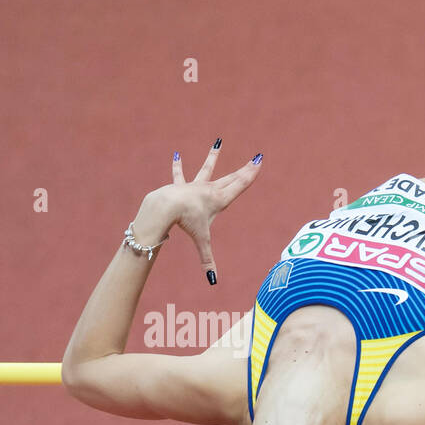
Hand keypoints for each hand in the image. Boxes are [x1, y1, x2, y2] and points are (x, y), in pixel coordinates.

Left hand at [138, 139, 263, 283]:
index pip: (239, 185)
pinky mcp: (180, 185)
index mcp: (219, 200)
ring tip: (217, 143)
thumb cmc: (186, 222)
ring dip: (213, 157)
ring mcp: (195, 185)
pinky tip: (177, 156)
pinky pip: (180, 175)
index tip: (258, 162)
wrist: (165, 206)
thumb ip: (208, 261)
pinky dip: (178, 167)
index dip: (250, 174)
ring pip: (207, 169)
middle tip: (254, 158)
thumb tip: (213, 282)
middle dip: (243, 168)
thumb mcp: (201, 241)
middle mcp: (210, 190)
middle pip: (230, 177)